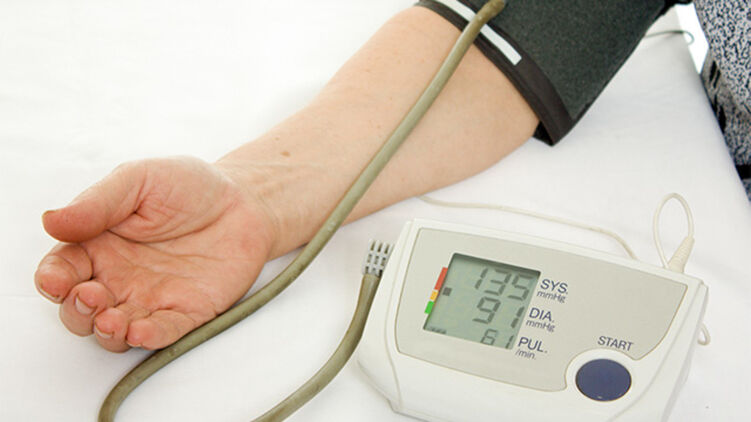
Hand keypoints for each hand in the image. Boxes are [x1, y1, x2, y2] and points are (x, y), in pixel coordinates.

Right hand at [34, 157, 275, 351]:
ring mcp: (151, 299)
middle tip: (89, 296)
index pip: (62, 270)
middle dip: (77, 311)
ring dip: (107, 332)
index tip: (56, 280)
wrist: (243, 201)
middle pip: (81, 309)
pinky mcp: (186, 312)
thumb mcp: (140, 179)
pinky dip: (149, 338)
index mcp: (99, 245)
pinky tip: (141, 332)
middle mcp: (119, 277)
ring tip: (112, 320)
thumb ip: (98, 202)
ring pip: (115, 331)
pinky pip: (163, 333)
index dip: (53, 280)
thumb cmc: (189, 186)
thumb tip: (51, 220)